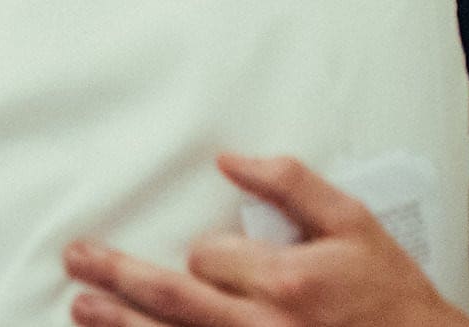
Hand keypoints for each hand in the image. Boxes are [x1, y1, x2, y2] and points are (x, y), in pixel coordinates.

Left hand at [63, 154, 468, 326]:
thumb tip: (233, 160)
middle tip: (78, 260)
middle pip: (172, 300)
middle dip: (118, 278)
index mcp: (286, 281)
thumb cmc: (390, 297)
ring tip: (81, 306)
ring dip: (122, 324)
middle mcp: (264, 326)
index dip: (203, 253)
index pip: (210, 257)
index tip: (206, 255)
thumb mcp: (354, 224)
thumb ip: (292, 185)